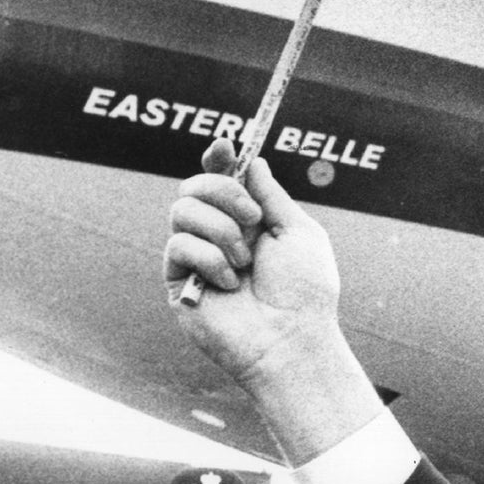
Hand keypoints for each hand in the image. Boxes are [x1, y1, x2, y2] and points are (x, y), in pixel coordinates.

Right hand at [165, 140, 342, 384]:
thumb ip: (271, 195)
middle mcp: (220, 235)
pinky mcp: (178, 280)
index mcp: (250, 222)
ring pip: (182, 209)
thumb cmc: (305, 291)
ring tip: (245, 262)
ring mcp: (196, 257)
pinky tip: (229, 283)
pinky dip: (210, 259)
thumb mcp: (298, 232)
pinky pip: (178, 244)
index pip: (222, 179)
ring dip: (222, 230)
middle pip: (195, 185)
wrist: (291, 338)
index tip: (224, 145)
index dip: (218, 159)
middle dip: (223, 190)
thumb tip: (252, 161)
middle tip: (254, 218)